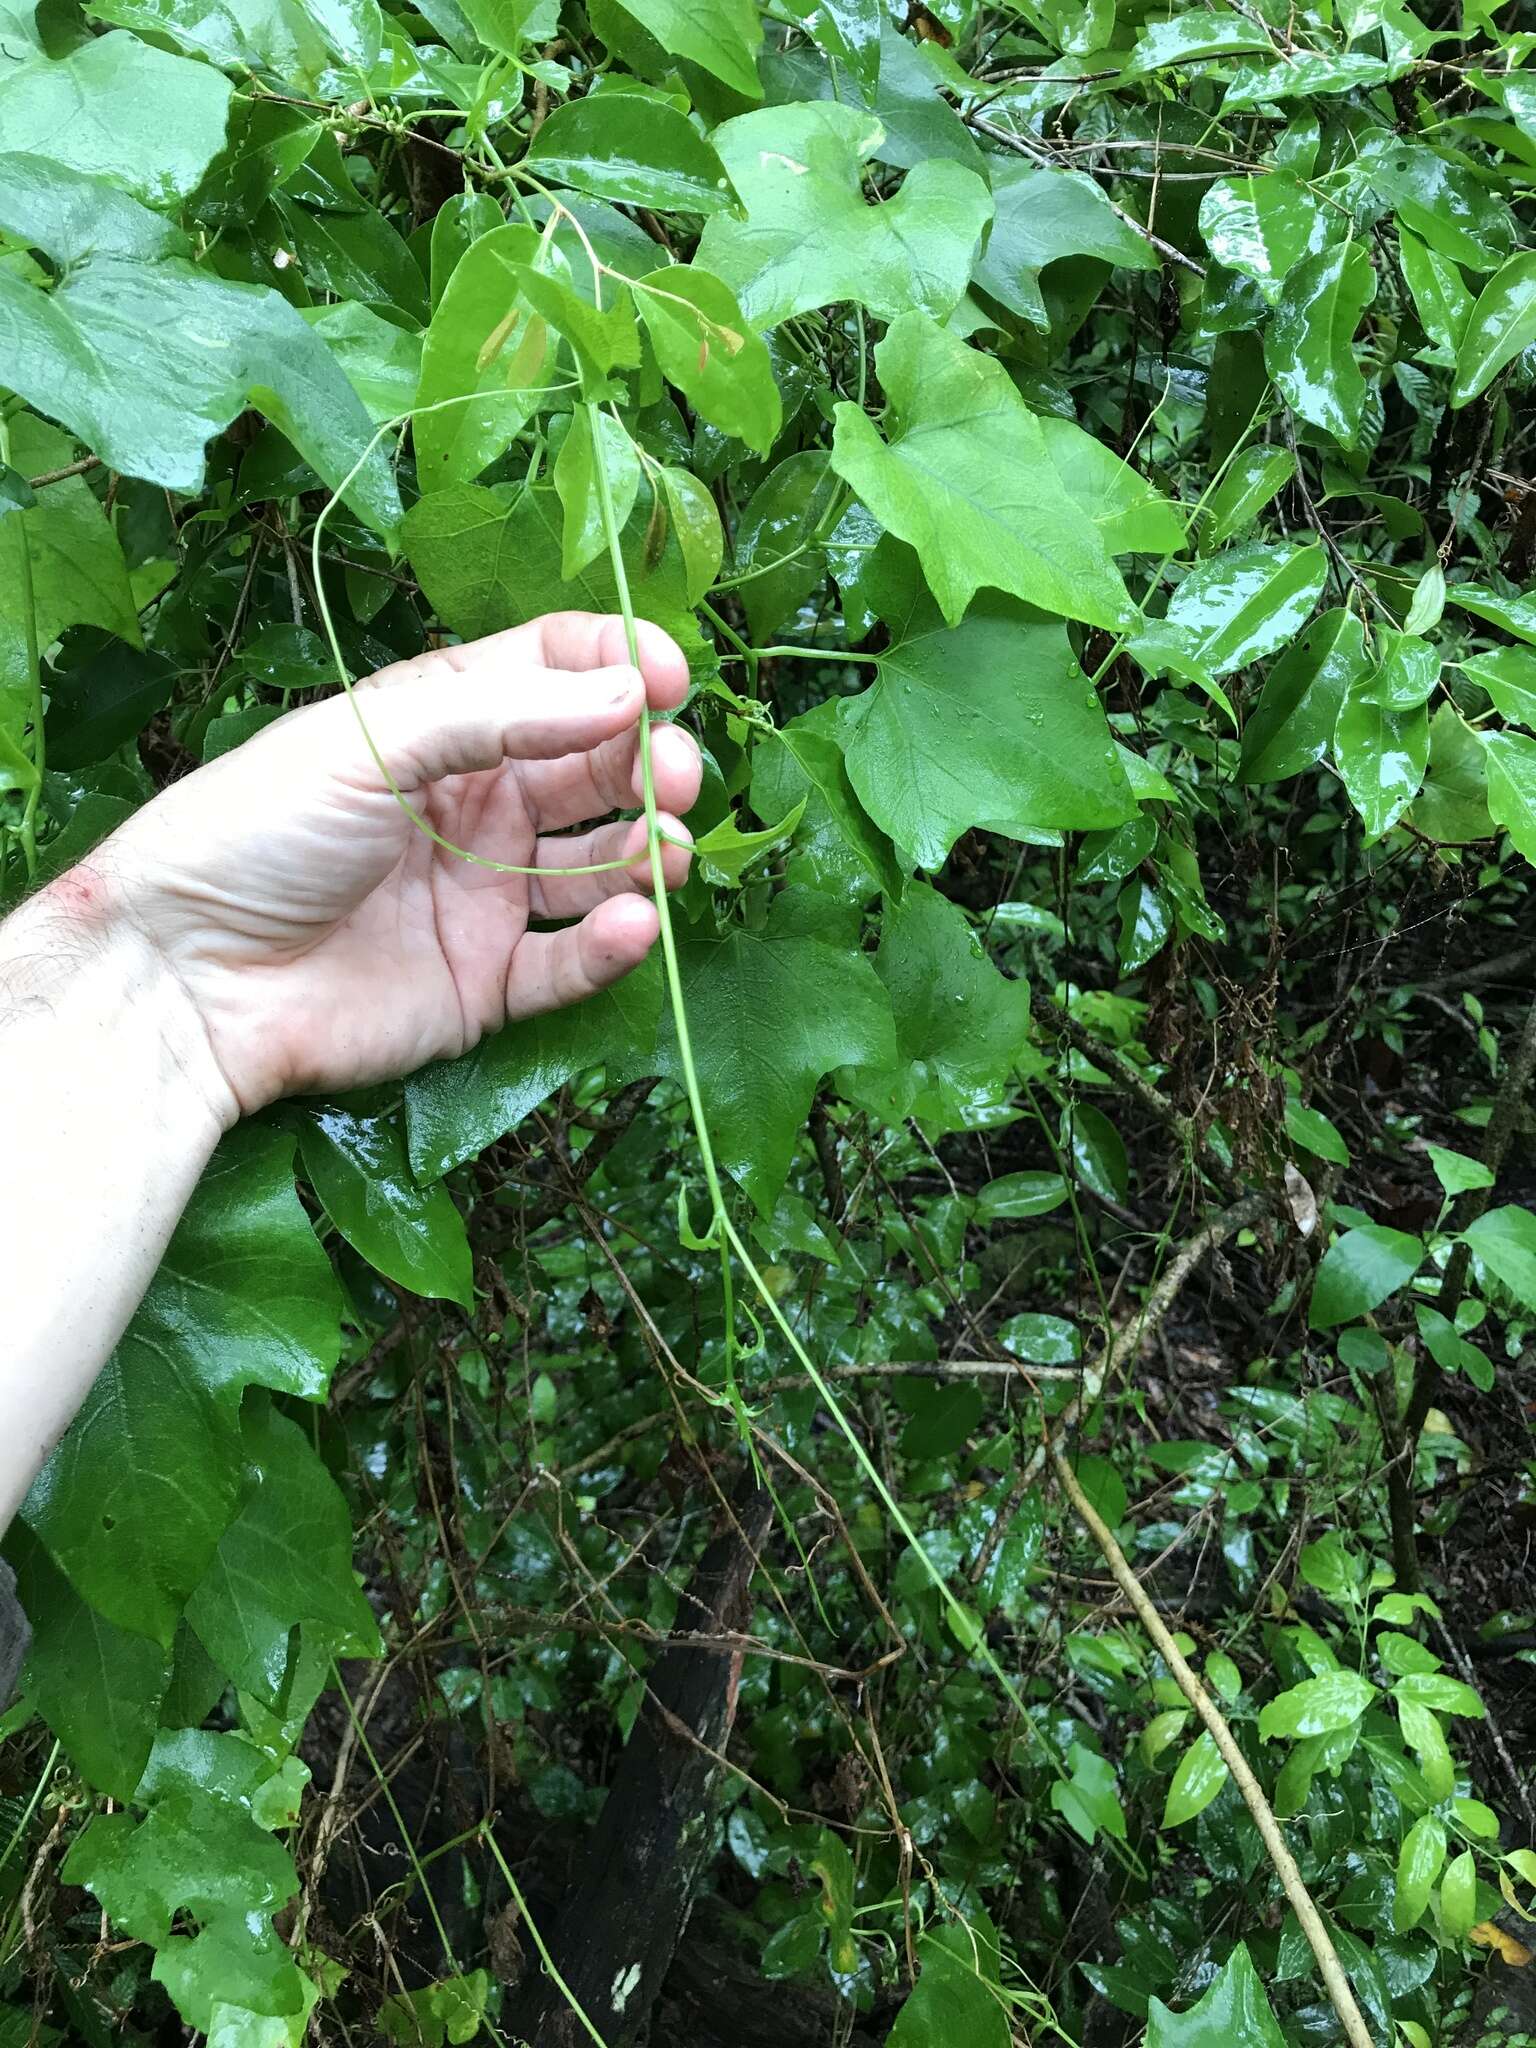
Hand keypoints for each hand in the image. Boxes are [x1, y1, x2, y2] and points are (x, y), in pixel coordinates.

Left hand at [55, 613, 699, 1121]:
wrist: (189, 978)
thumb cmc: (258, 832)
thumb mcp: (373, 740)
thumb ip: (505, 714)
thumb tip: (632, 692)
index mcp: (443, 724)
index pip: (556, 673)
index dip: (618, 668)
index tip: (669, 680)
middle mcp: (477, 803)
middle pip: (595, 769)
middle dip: (648, 764)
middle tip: (674, 776)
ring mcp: (486, 896)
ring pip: (601, 865)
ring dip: (650, 853)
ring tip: (667, 854)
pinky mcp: (489, 984)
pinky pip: (572, 961)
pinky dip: (613, 944)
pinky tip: (633, 923)